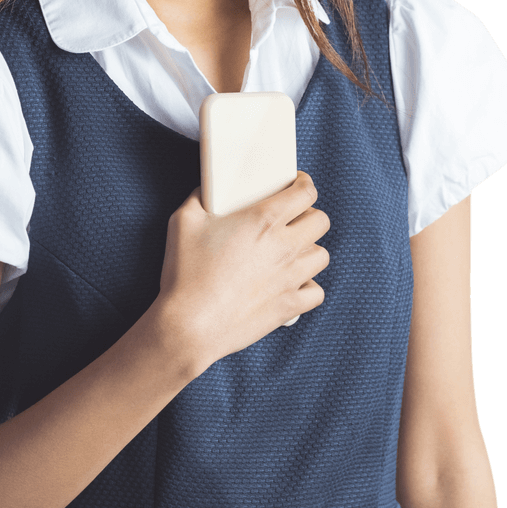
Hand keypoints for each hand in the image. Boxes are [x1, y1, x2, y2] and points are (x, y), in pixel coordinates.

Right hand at [157, 171, 329, 369]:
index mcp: (263, 220)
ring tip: (292, 250)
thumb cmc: (185, 272)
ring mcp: (290, 278)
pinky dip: (308, 286)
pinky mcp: (289, 306)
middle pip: (320, 221)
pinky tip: (291, 283)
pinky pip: (316, 292)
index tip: (297, 184)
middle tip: (293, 217)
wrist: (189, 324)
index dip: (303, 183)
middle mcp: (284, 246)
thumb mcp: (184, 220)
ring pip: (322, 255)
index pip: (304, 192)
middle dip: (309, 214)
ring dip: (310, 249)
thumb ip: (198, 197)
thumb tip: (206, 191)